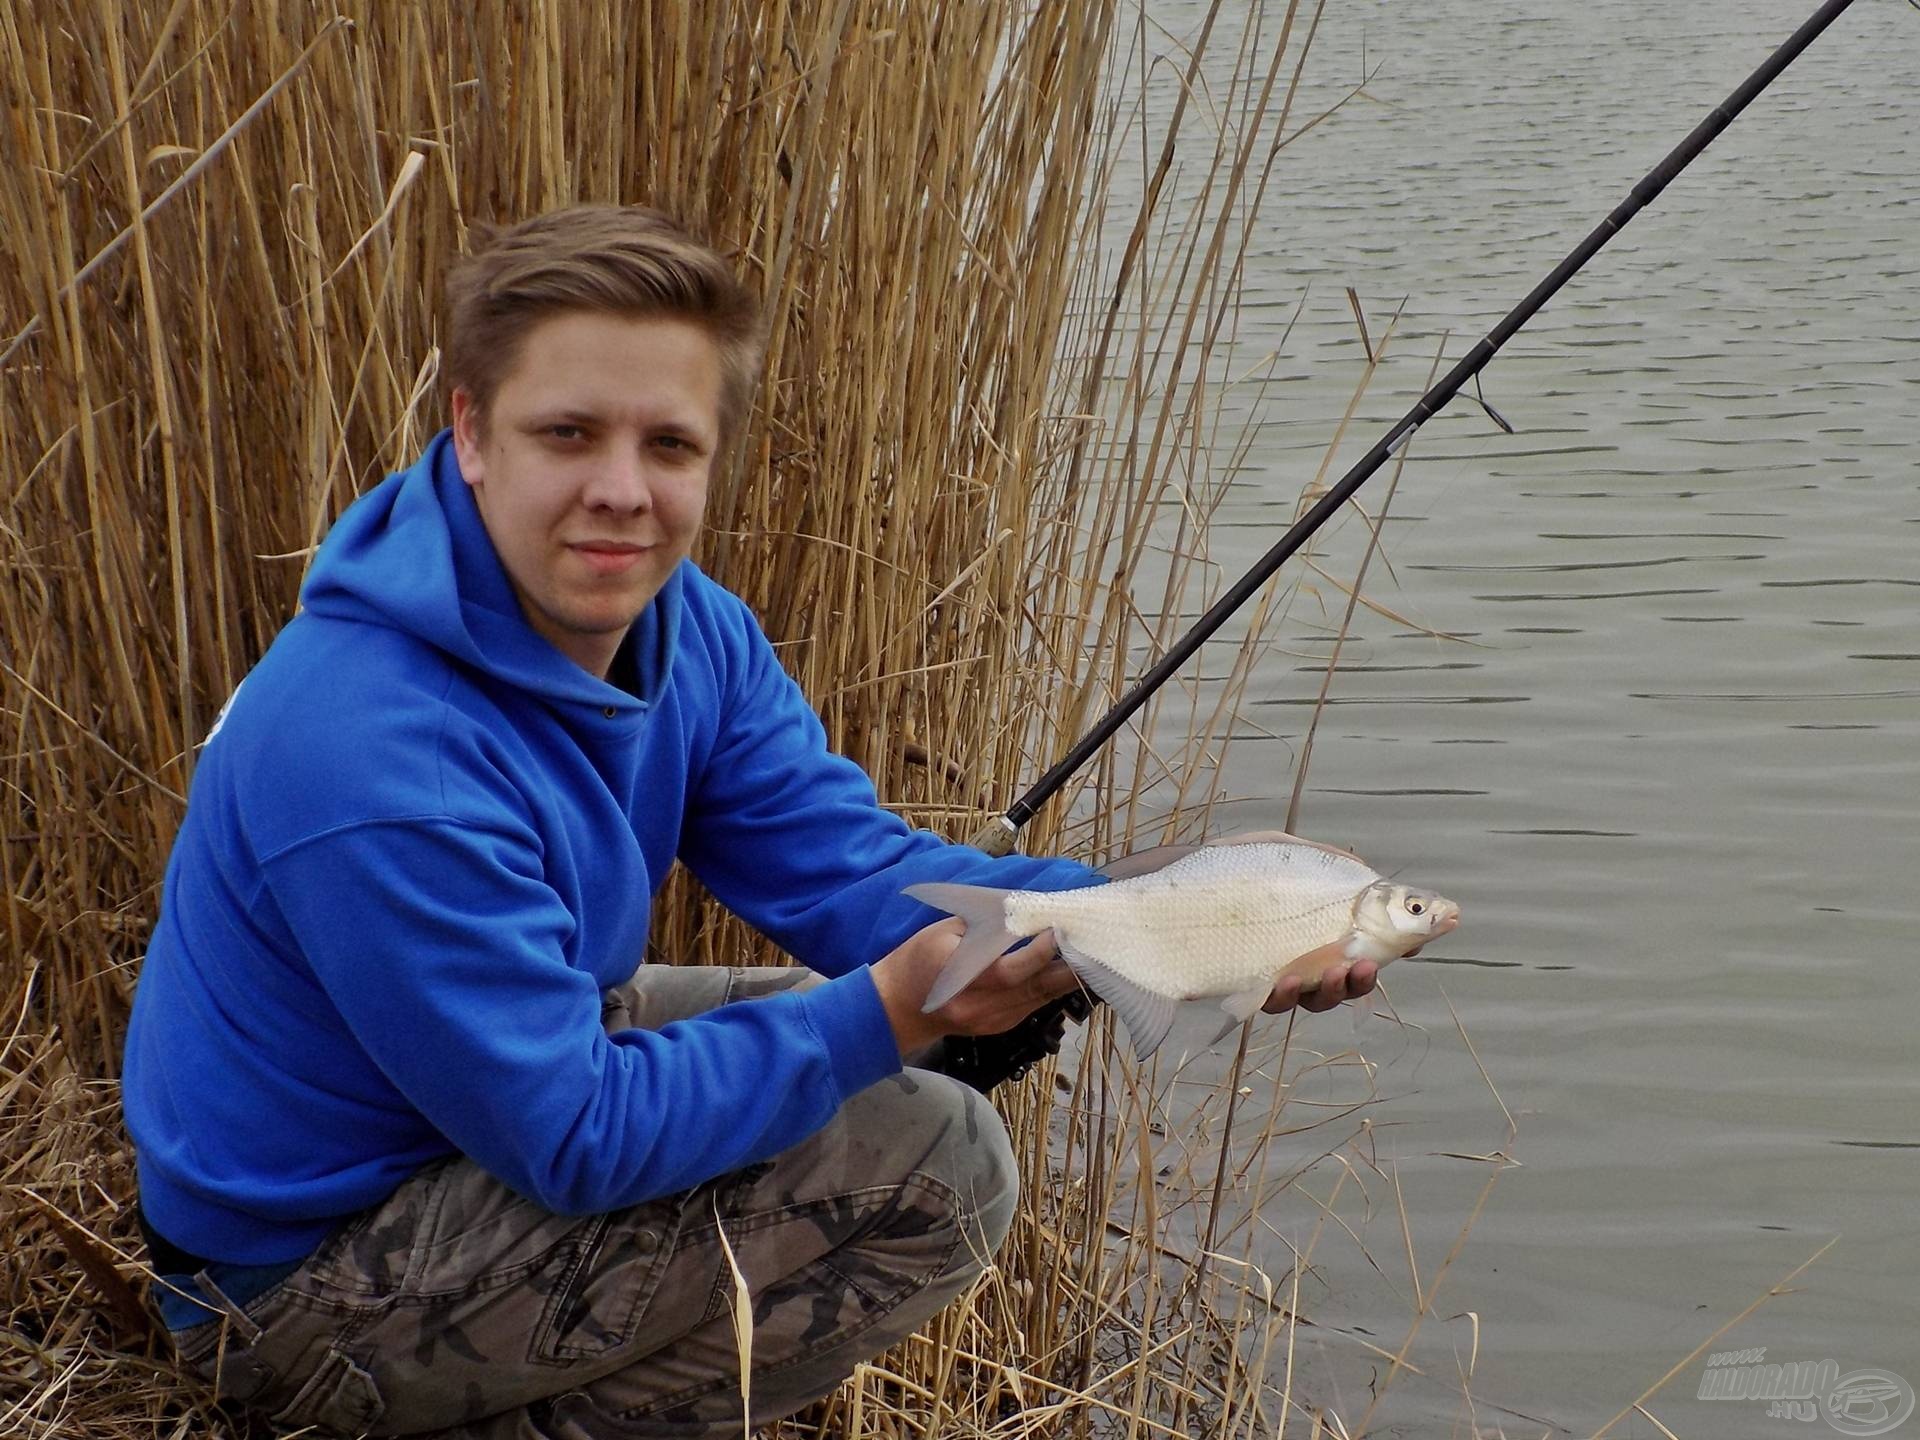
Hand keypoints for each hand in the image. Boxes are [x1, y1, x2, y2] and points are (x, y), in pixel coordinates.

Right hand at [869, 920, 1079, 1057]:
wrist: (897, 1007)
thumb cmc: (917, 961)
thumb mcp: (944, 932)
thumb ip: (985, 925)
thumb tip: (1026, 909)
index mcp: (959, 976)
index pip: (1009, 970)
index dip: (1038, 952)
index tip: (1058, 929)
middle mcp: (978, 1005)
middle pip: (1033, 989)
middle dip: (1066, 966)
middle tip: (1091, 943)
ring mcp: (989, 1021)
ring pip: (1039, 1000)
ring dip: (1065, 978)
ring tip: (1089, 955)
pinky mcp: (997, 1027)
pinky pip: (1031, 1006)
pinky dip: (1049, 988)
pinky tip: (1065, 972)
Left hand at [1106, 828, 1381, 1017]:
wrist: (1134, 898)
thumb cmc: (1200, 873)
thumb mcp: (1263, 850)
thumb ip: (1313, 857)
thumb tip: (1360, 861)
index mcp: (1301, 927)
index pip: (1352, 943)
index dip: (1384, 949)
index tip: (1411, 946)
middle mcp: (1285, 955)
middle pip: (1336, 980)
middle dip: (1357, 979)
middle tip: (1364, 967)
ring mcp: (1257, 976)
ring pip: (1306, 998)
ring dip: (1327, 991)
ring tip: (1333, 973)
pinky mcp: (1226, 992)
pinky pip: (1262, 1002)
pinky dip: (1279, 994)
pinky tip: (1283, 980)